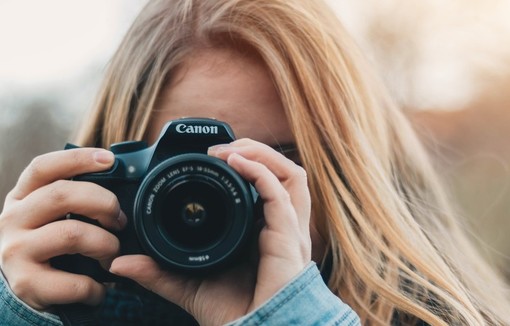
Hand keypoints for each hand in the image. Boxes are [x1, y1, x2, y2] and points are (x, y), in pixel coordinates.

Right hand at [0, 148, 124, 309]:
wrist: (24, 290)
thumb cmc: (49, 244)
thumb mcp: (53, 214)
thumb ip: (76, 194)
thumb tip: (120, 174)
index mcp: (22, 197)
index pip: (43, 167)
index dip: (77, 158)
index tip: (110, 159)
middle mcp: (12, 220)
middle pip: (62, 194)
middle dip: (104, 203)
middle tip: (120, 220)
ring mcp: (15, 252)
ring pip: (72, 234)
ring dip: (106, 244)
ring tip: (113, 254)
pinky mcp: (26, 284)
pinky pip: (74, 282)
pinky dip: (96, 287)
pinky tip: (100, 288)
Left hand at [109, 138, 311, 324]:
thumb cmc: (231, 312)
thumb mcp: (186, 284)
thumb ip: (157, 271)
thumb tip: (120, 264)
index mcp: (263, 231)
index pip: (267, 188)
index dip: (247, 167)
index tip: (211, 159)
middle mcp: (280, 226)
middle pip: (284, 173)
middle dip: (256, 152)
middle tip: (221, 148)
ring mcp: (289, 229)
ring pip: (292, 174)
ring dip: (261, 154)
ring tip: (230, 149)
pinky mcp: (289, 234)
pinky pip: (280, 191)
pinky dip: (259, 169)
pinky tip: (235, 161)